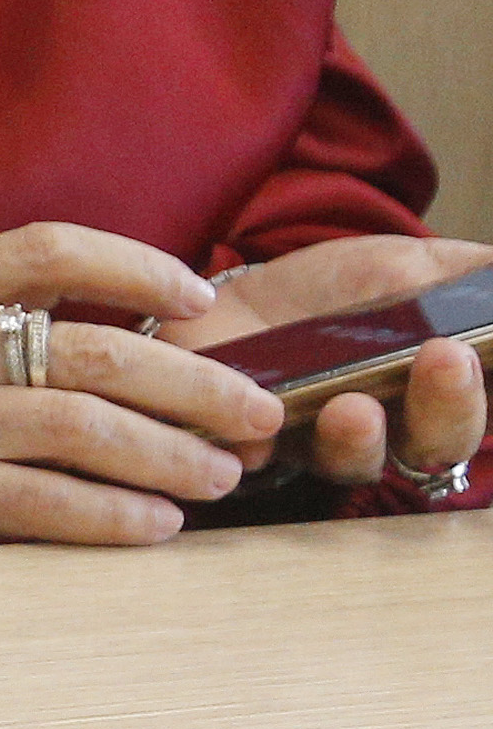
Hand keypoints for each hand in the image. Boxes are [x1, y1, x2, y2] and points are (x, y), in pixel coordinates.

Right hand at [0, 220, 283, 556]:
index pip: (45, 251)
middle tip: (256, 409)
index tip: (201, 295)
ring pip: (80, 429)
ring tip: (223, 476)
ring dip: (171, 455)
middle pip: (95, 350)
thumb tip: (85, 353)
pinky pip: (36, 504)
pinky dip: (109, 517)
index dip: (137, 266)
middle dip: (196, 382)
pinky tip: (154, 527)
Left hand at [155, 233, 492, 495]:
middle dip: (447, 408)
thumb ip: (477, 278)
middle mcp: (396, 433)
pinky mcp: (258, 442)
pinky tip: (257, 432)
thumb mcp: (422, 267)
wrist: (258, 289)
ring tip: (357, 409)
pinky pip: (259, 456)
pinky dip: (258, 446)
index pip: (477, 414)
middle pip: (435, 445)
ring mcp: (327, 442)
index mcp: (443, 396)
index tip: (473, 355)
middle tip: (447, 358)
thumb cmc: (355, 287)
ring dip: (358, 438)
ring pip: (352, 460)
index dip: (478, 399)